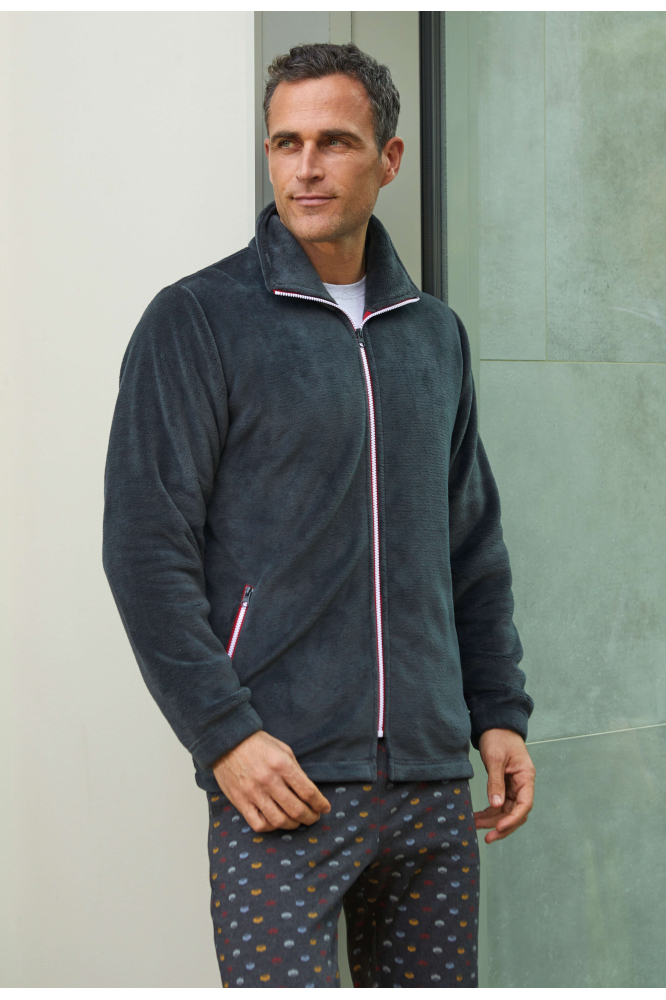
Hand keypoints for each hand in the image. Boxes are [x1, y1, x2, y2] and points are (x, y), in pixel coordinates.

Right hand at [212, 730, 330, 832]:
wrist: (227, 742)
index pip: (308, 791)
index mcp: (281, 764)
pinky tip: (277, 822)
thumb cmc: (257, 744)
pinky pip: (258, 824)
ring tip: (298, 822)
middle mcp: (268, 780)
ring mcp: (253, 793)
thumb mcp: (283, 749)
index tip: (325, 808)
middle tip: (314, 817)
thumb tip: (308, 791)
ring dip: (293, 825)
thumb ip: (296, 770)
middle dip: (310, 817)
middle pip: (296, 809)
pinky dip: (271, 828)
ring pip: (279, 820)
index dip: (320, 803)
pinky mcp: (240, 801)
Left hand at [474, 728, 535, 843]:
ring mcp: (514, 786)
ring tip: (476, 826)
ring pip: (507, 810)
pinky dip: (490, 812)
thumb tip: (496, 805)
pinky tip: (478, 817)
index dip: (513, 819)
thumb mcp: (495, 758)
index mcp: (526, 777)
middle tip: (487, 837)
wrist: (496, 724)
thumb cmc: (499, 737)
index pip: (524, 804)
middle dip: (502, 825)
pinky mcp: (505, 785)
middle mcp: (522, 784)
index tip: (499, 827)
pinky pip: (500, 804)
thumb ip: (496, 782)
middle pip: (516, 812)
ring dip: (493, 820)